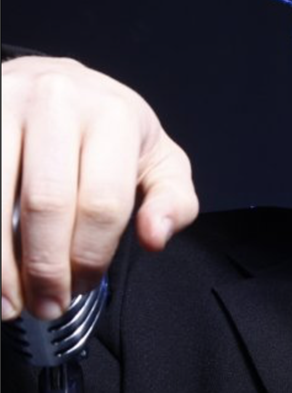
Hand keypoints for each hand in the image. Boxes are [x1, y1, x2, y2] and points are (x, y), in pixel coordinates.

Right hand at [2, 55, 198, 320]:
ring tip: (8, 302)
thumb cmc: (115, 134)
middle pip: (46, 202)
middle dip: (46, 269)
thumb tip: (155, 237)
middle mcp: (57, 100)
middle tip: (47, 305)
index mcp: (113, 115)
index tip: (82, 285)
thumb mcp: (160, 162)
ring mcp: (7, 100)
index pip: (103, 202)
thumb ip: (173, 201)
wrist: (64, 87)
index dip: (91, 256)